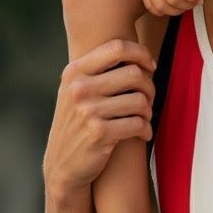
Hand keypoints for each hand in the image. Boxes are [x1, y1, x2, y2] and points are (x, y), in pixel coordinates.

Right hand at [42, 39, 155, 208]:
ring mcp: (88, 111)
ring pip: (139, 100)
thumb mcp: (76, 90)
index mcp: (74, 71)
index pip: (117, 47)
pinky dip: (146, 129)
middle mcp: (79, 88)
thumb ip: (99, 70)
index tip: (150, 65)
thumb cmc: (77, 121)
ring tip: (145, 116)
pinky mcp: (100, 133)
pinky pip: (138, 124)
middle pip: (134, 73)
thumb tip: (142, 55)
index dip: (141, 52)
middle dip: (149, 86)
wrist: (61, 165)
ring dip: (148, 110)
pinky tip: (143, 133)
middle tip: (149, 98)